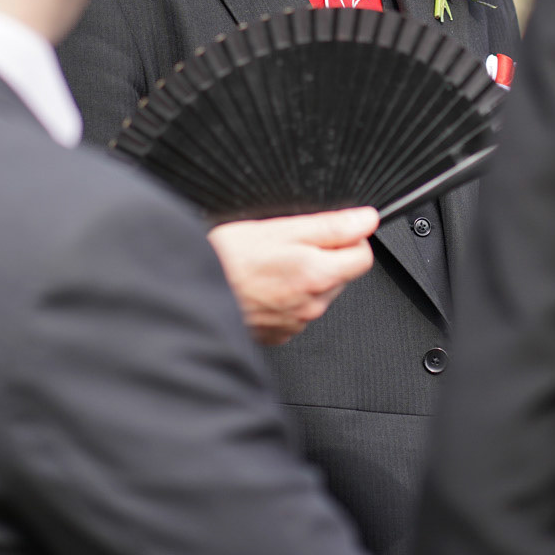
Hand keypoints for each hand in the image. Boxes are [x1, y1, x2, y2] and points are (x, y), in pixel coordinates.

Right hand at [207, 207, 377, 344]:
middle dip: (324, 257)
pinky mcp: (278, 335)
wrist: (188, 296)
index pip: (363, 257)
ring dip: (303, 278)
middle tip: (287, 245)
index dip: (349, 238)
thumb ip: (331, 225)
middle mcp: (312, 305)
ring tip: (269, 266)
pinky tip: (262, 286)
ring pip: (317, 294)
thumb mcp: (278, 228)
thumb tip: (366, 219)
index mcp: (317, 274)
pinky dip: (286, 298)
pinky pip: (296, 312)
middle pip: (340, 275)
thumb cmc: (225, 259)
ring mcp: (295, 323)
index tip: (329, 231)